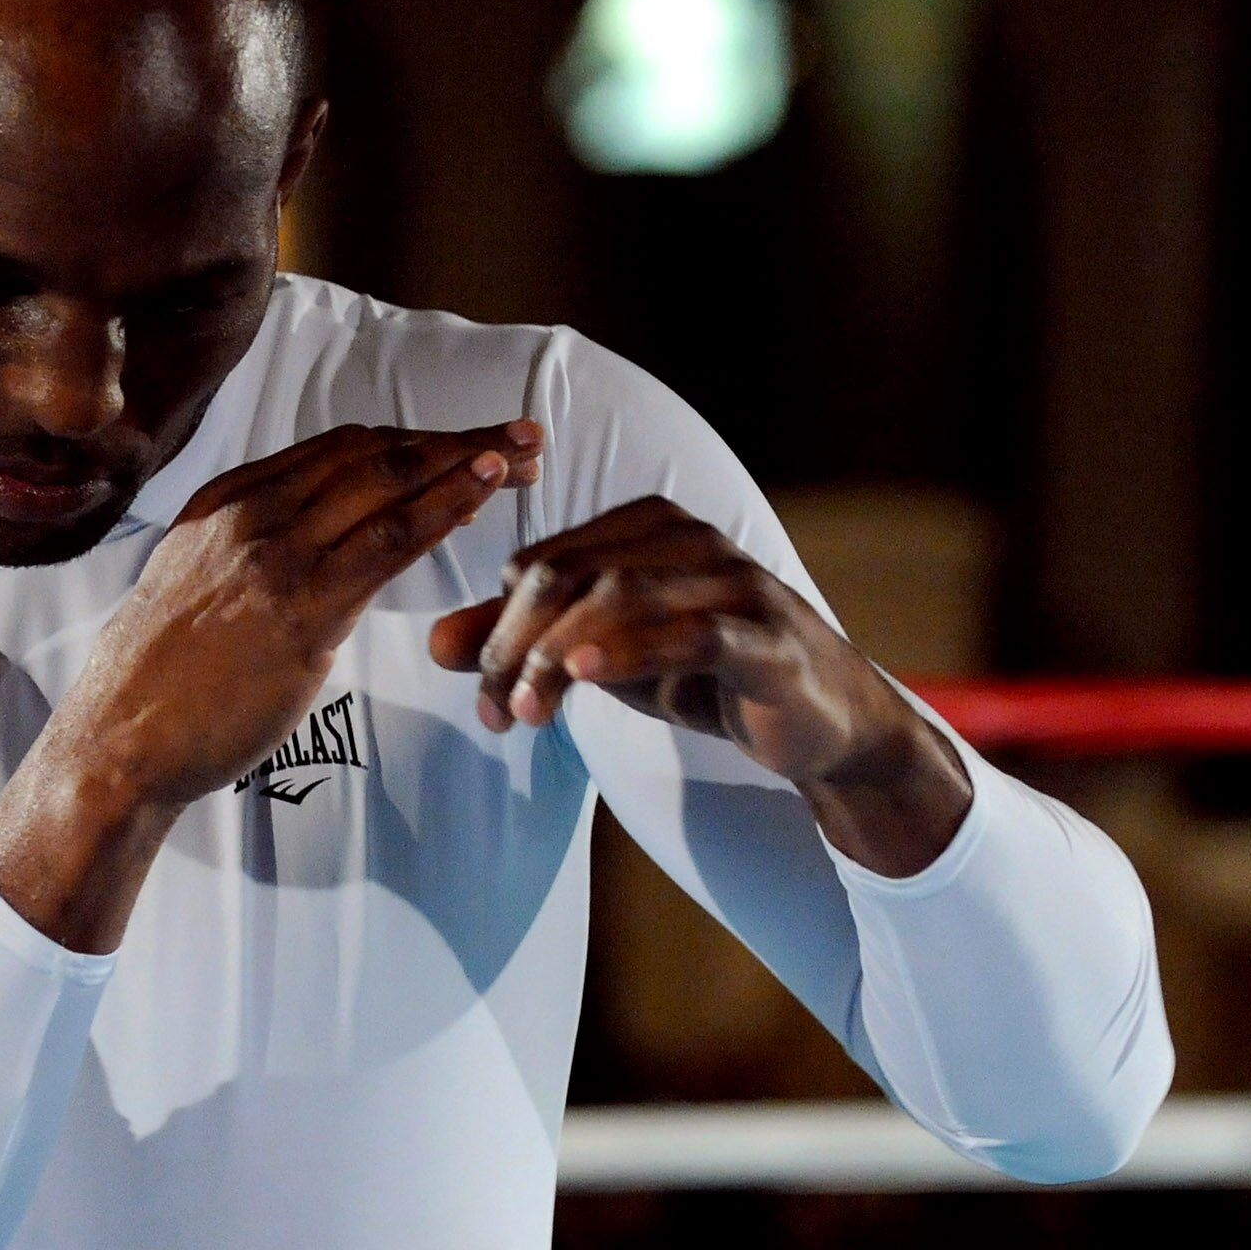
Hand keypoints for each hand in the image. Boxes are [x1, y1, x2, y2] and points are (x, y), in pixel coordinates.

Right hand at [0, 419, 541, 948]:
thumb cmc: (156, 683)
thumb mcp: (190, 588)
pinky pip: (388, 541)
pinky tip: (484, 495)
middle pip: (371, 453)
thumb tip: (295, 561)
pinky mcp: (303, 608)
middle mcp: (252, 514)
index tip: (461, 443)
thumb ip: (243, 558)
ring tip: (526, 456)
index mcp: (224, 503)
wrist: (118, 739)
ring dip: (466, 464)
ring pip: (387, 484)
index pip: (334, 451)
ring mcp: (277, 556)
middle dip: (453, 439)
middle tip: (520, 434)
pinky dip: (443, 508)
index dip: (408, 442)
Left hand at [425, 495, 971, 875]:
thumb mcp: (598, 657)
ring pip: (619, 598)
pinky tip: (581, 675)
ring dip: (556, 658)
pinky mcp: (767, 634)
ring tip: (525, 714)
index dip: (494, 627)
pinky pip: (691, 632)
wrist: (816, 723)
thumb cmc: (702, 675)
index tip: (478, 696)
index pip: (540, 563)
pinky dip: (631, 650)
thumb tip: (434, 645)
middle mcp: (689, 539)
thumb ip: (521, 643)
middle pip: (570, 573)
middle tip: (493, 715)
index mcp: (646, 526)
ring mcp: (734, 581)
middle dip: (515, 645)